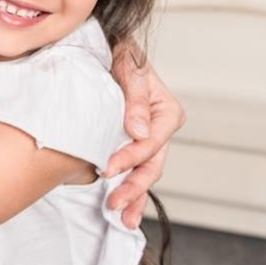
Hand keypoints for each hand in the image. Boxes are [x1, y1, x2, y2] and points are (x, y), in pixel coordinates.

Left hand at [106, 42, 185, 228]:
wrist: (100, 46)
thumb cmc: (115, 50)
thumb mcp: (127, 63)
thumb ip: (135, 95)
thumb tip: (139, 130)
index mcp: (165, 110)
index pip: (151, 141)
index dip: (131, 157)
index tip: (107, 168)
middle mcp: (159, 127)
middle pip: (152, 163)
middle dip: (135, 187)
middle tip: (115, 204)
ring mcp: (145, 138)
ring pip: (145, 173)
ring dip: (135, 196)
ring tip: (122, 217)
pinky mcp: (131, 144)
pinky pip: (134, 171)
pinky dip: (130, 190)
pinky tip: (124, 210)